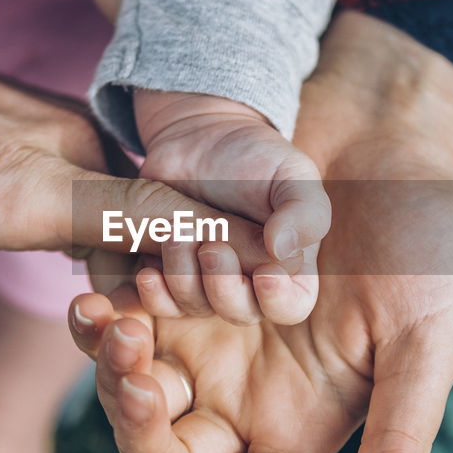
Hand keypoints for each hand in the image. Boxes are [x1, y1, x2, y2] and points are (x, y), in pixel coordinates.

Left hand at [0, 24, 273, 452]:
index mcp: (26, 186)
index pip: (157, 216)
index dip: (219, 254)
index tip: (277, 286)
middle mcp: (64, 152)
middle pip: (170, 213)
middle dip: (213, 268)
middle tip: (262, 314)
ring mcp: (64, 134)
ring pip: (150, 200)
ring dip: (176, 252)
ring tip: (218, 302)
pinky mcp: (56, 131)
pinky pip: (121, 185)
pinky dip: (141, 227)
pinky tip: (146, 274)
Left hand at [72, 12, 452, 452]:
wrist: (384, 142)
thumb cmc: (423, 244)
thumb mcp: (423, 342)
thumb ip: (400, 439)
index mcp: (301, 428)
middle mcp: (243, 396)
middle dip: (139, 435)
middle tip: (139, 376)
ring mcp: (203, 341)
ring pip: (129, 393)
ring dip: (112, 372)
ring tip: (117, 323)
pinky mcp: (173, 286)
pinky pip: (116, 324)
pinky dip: (100, 320)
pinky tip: (99, 297)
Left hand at [132, 91, 329, 325]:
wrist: (203, 139)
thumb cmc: (260, 158)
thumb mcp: (295, 176)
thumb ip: (304, 212)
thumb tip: (283, 251)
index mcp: (289, 268)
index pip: (292, 306)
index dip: (278, 300)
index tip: (264, 274)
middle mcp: (251, 284)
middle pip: (241, 313)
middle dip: (224, 288)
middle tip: (212, 248)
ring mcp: (208, 283)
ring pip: (197, 307)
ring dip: (184, 277)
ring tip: (176, 233)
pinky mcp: (172, 275)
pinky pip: (163, 303)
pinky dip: (155, 294)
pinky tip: (148, 272)